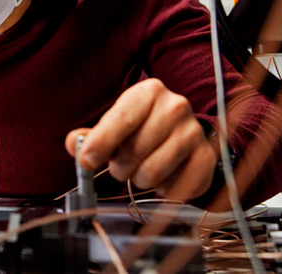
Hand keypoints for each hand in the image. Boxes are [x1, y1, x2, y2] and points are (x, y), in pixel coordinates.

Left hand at [65, 78, 216, 201]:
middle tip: (121, 165)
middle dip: (119, 167)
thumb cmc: (140, 129)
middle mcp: (176, 107)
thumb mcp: (113, 125)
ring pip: (151, 173)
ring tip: (141, 169)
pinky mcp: (205, 159)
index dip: (100, 143)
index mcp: (149, 91)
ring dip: (139, 180)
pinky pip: (174, 188)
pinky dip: (162, 190)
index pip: (121, 119)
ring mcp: (194, 133)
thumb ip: (90, 136)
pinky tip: (163, 176)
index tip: (87, 161)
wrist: (180, 135)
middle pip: (134, 151)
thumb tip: (75, 144)